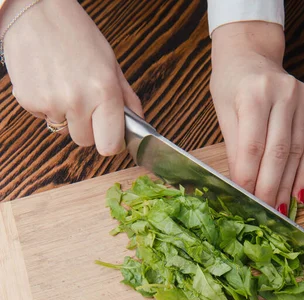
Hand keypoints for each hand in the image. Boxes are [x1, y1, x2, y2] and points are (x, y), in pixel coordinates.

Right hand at [1, 0, 142, 154]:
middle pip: (86, 142)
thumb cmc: (74, 32)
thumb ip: (126, 97)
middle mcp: (78, 101)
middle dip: (87, 127)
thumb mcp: (110, 63)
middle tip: (83, 100)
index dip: (110, 142)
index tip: (108, 134)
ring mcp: (51, 103)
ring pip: (64, 130)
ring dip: (65, 115)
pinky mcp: (28, 101)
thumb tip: (138, 123)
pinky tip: (47, 80)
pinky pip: (43, 118)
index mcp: (104, 91)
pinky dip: (45, 105)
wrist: (34, 10)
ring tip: (63, 84)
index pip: (110, 146)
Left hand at [210, 22, 303, 213]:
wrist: (251, 55)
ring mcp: (302, 101)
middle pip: (278, 151)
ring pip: (296, 153)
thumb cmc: (231, 85)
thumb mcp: (224, 113)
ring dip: (287, 185)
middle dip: (270, 186)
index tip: (245, 199)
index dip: (249, 176)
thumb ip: (235, 148)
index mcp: (255, 94)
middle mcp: (283, 95)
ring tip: (279, 210)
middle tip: (264, 212)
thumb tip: (241, 186)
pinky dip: (303, 174)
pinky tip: (298, 194)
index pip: (253, 145)